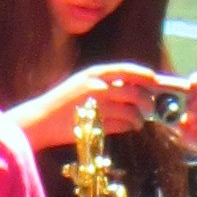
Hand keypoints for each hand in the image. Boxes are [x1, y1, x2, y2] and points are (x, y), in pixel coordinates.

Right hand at [21, 61, 163, 150]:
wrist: (41, 119)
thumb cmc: (64, 101)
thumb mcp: (82, 82)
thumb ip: (105, 82)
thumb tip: (134, 86)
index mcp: (94, 74)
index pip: (125, 69)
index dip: (143, 74)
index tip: (154, 78)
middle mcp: (97, 87)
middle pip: (134, 92)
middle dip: (147, 101)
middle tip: (150, 107)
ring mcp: (97, 107)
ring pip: (130, 111)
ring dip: (139, 118)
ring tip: (139, 121)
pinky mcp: (96, 126)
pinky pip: (121, 126)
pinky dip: (128, 127)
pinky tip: (128, 127)